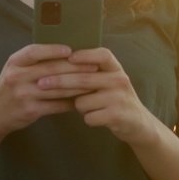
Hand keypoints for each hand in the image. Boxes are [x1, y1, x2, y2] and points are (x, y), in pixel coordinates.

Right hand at [0, 43, 99, 135]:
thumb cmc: (10, 87)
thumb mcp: (15, 69)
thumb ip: (33, 61)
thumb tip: (65, 52)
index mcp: (14, 63)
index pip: (34, 52)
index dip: (52, 50)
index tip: (70, 50)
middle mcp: (17, 77)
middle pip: (50, 70)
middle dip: (75, 67)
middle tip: (93, 66)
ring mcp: (24, 95)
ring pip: (57, 88)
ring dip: (78, 86)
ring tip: (93, 82)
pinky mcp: (31, 111)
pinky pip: (56, 105)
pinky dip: (70, 102)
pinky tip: (82, 99)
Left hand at [38, 48, 158, 143]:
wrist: (138, 124)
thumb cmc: (115, 99)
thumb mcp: (109, 81)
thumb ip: (92, 73)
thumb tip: (58, 63)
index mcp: (116, 69)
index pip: (102, 55)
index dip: (85, 54)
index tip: (68, 57)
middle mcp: (120, 80)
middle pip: (84, 78)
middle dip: (59, 81)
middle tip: (40, 84)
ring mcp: (119, 98)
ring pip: (83, 101)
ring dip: (79, 106)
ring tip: (89, 107)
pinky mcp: (117, 115)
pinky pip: (89, 116)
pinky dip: (88, 118)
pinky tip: (96, 118)